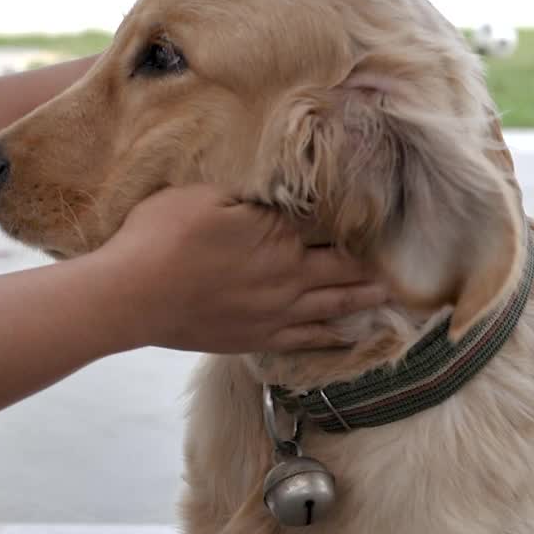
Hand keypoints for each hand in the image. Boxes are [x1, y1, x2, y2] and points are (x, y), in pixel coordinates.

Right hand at [97, 184, 386, 353]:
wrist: (133, 295)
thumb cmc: (162, 236)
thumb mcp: (206, 195)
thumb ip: (250, 195)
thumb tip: (282, 193)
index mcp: (279, 235)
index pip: (330, 227)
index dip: (356, 223)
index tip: (379, 218)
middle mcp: (288, 277)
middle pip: (342, 269)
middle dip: (372, 265)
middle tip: (400, 264)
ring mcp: (274, 313)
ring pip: (333, 306)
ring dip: (363, 300)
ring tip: (387, 298)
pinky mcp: (255, 338)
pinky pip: (307, 340)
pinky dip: (333, 338)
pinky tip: (346, 337)